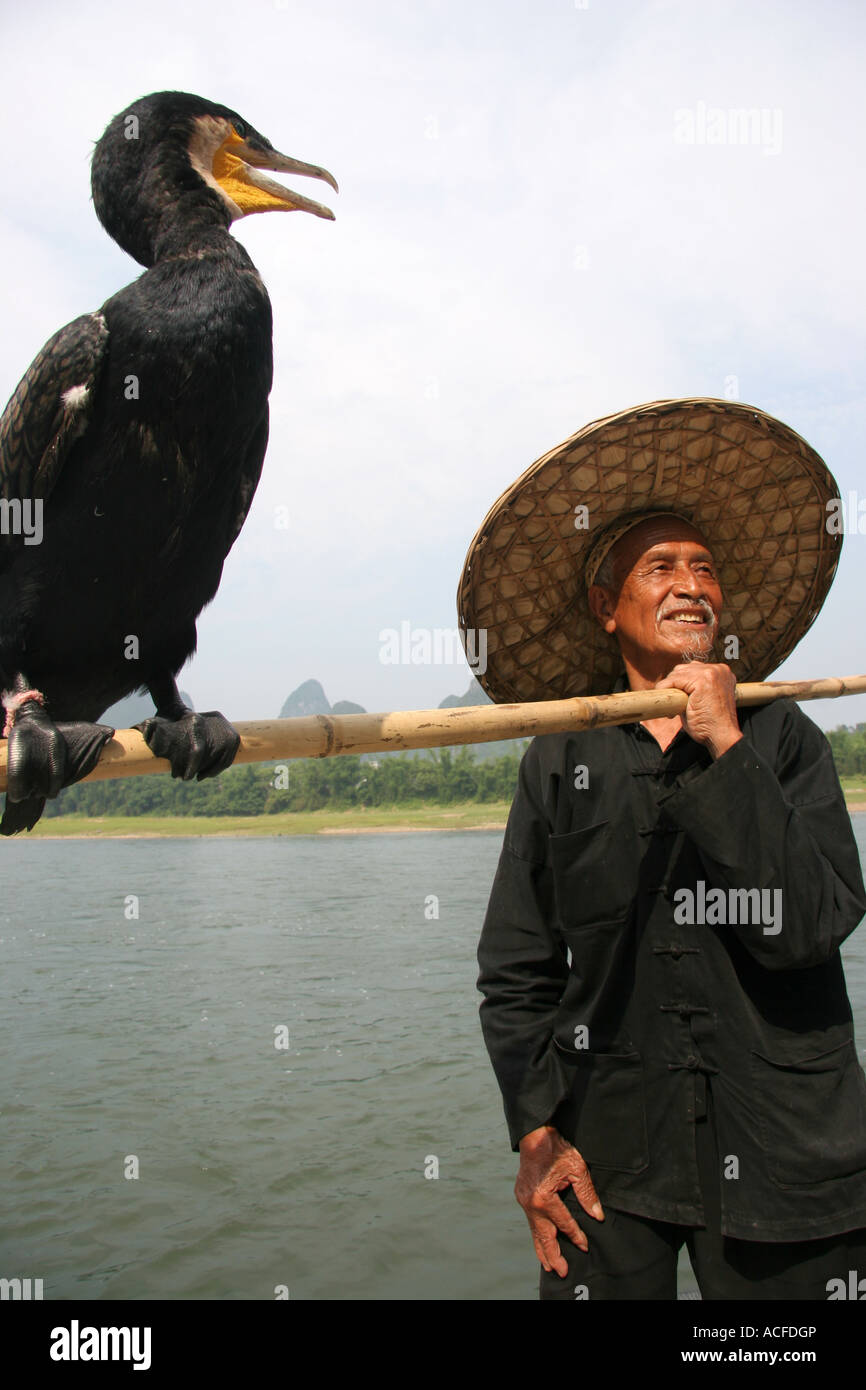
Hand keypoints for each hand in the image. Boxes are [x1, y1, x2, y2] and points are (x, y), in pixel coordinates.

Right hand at [515, 1125, 603, 1277]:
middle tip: (562, 1271)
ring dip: (542, 1249)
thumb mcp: (577, 1169)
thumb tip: (597, 1215)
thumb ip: (587, 1194)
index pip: (564, 1223)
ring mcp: (524, 1200)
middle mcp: (531, 1203)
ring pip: (534, 1231)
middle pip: (544, 1236)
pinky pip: (531, 1221)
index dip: (576, 1236)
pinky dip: (536, 1234)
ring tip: (549, 1266)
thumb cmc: (556, 1150)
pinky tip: (541, 1242)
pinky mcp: (521, 1196)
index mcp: (544, 1198)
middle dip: (554, 1255)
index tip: (584, 1246)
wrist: (534, 1135)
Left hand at [654, 662, 742, 759]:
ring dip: (671, 689)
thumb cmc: (712, 724)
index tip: (680, 701)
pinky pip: (672, 681)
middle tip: (676, 707)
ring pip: (676, 674)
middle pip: (683, 669)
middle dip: (675, 685)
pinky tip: (670, 708)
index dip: (681, 684)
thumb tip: (673, 685)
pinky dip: (665, 691)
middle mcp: (718, 669)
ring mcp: (711, 673)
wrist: (722, 736)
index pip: (692, 669)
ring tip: (675, 709)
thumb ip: (692, 689)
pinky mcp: (701, 680)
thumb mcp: (704, 700)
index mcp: (721, 673)